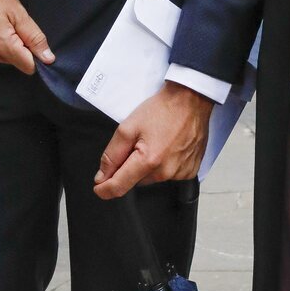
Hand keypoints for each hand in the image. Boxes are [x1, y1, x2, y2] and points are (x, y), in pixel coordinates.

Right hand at [0, 0, 54, 74]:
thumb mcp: (18, 12)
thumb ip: (34, 37)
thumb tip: (47, 58)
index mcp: (2, 45)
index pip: (28, 67)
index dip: (34, 54)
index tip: (30, 39)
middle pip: (14, 61)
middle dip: (18, 46)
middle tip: (10, 24)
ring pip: (0, 58)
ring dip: (3, 44)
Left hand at [94, 81, 213, 198]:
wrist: (190, 101)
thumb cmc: (162, 110)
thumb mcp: (128, 127)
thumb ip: (112, 155)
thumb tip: (103, 176)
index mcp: (148, 161)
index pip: (119, 187)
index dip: (104, 189)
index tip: (99, 187)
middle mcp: (166, 172)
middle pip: (135, 181)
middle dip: (130, 167)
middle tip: (137, 144)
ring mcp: (180, 173)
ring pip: (151, 178)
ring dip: (148, 166)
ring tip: (156, 142)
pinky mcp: (189, 171)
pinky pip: (168, 175)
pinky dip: (163, 164)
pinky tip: (167, 147)